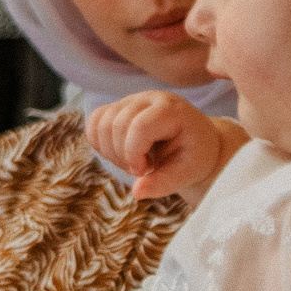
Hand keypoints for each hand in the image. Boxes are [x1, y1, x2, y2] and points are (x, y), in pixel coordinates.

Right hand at [87, 90, 240, 200]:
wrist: (196, 141)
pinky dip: (100, 143)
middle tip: (142, 169)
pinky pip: (94, 122)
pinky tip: (121, 153)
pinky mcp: (118, 107)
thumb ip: (164, 183)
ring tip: (134, 161)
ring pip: (100, 124)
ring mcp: (130, 100)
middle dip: (122, 156)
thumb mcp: (188, 172)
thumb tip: (136, 192)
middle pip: (115, 125)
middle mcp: (148, 98)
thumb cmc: (195, 155)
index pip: (139, 126)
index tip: (144, 171)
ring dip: (111, 151)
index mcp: (171, 109)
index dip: (134, 153)